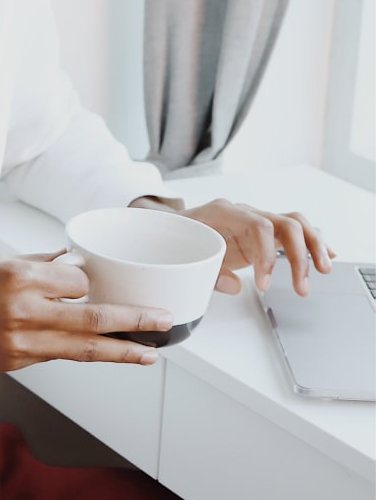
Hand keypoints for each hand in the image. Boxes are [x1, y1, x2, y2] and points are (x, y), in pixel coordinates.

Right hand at [0, 252, 172, 394]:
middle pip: (92, 320)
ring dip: (120, 351)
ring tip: (150, 354)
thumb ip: (34, 264)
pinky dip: (78, 352)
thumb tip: (71, 263)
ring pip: (81, 349)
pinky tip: (99, 352)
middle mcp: (22, 311)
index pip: (76, 281)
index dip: (90, 281)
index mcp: (16, 276)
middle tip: (165, 322)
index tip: (98, 279)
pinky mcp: (12, 363)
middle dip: (134, 322)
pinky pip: (54, 356)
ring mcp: (18, 343)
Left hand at [181, 198, 335, 295]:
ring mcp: (256, 220)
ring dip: (313, 247)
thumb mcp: (186, 255)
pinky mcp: (263, 232)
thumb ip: (209, 271)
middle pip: (285, 223)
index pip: (259, 225)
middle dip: (299, 255)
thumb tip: (234, 286)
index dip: (267, 256)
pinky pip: (293, 232)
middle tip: (301, 287)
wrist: (172, 226)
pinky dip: (312, 243)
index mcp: (224, 212)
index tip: (264, 285)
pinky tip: (326, 256)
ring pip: (295, 224)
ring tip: (324, 270)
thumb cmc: (179, 238)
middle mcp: (245, 213)